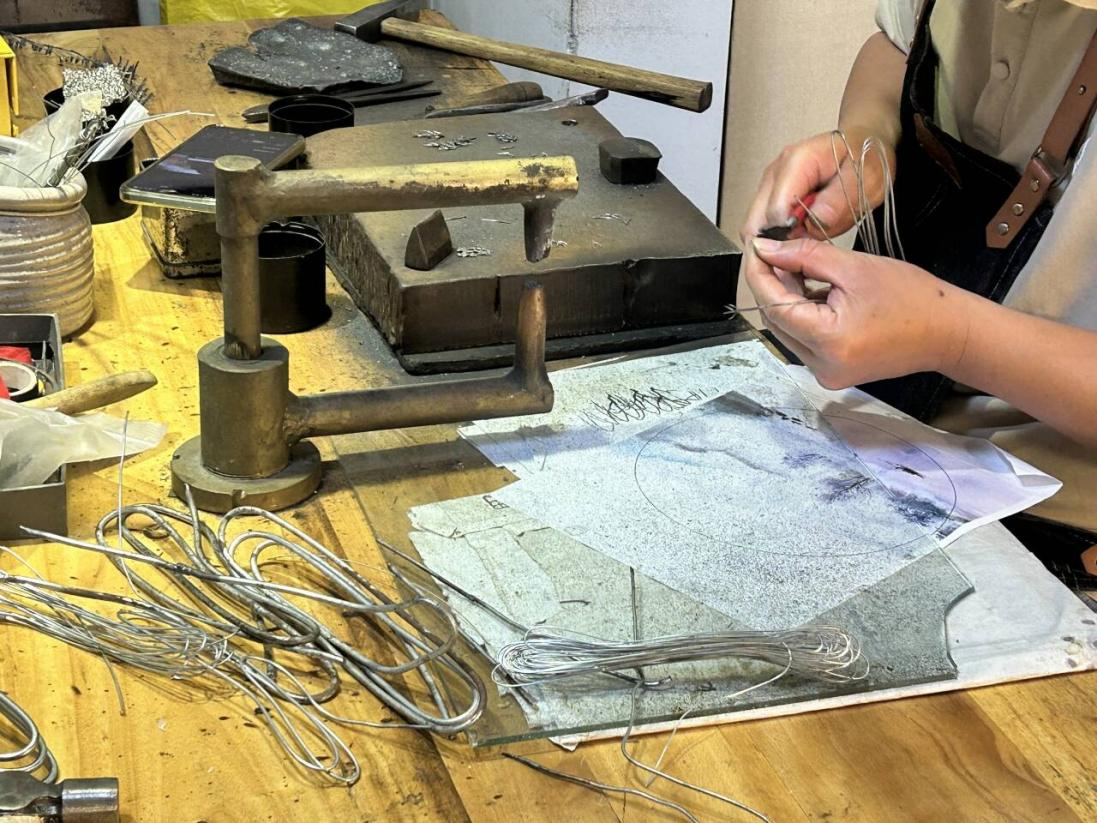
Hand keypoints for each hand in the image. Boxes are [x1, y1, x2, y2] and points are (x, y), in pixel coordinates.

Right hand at [738, 128, 896, 320]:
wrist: (864, 144)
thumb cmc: (866, 159)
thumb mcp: (866, 181)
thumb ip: (838, 202)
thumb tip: (814, 223)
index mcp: (798, 163)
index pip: (775, 209)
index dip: (786, 238)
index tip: (802, 255)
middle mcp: (777, 173)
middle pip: (756, 223)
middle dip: (771, 251)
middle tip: (794, 272)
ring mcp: (772, 185)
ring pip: (756, 228)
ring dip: (772, 250)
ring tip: (798, 264)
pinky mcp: (773, 197)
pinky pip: (765, 227)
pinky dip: (777, 244)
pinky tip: (797, 252)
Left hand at [746, 237, 972, 389]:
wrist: (949, 333)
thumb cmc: (912, 299)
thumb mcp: (854, 267)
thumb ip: (805, 256)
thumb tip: (766, 250)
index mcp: (828, 341)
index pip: (774, 305)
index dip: (759, 274)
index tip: (755, 248)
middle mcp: (821, 366)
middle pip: (777, 320)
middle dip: (772, 284)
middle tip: (776, 251)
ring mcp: (826, 373)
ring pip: (788, 330)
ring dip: (787, 298)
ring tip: (799, 266)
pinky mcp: (832, 372)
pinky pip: (805, 339)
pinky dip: (804, 314)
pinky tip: (814, 290)